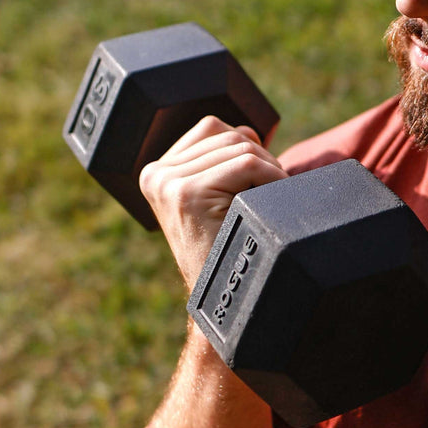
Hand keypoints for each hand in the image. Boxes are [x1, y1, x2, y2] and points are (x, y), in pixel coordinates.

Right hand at [138, 116, 287, 288]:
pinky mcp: (186, 194)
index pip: (213, 128)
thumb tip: (250, 131)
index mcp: (157, 172)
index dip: (246, 148)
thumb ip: (220, 162)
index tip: (256, 184)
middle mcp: (156, 174)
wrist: (223, 299)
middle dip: (260, 159)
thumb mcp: (215, 199)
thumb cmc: (230, 250)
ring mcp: (168, 183)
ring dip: (269, 170)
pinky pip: (248, 163)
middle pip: (228, 133)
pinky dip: (272, 178)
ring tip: (266, 203)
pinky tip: (270, 204)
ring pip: (240, 145)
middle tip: (268, 196)